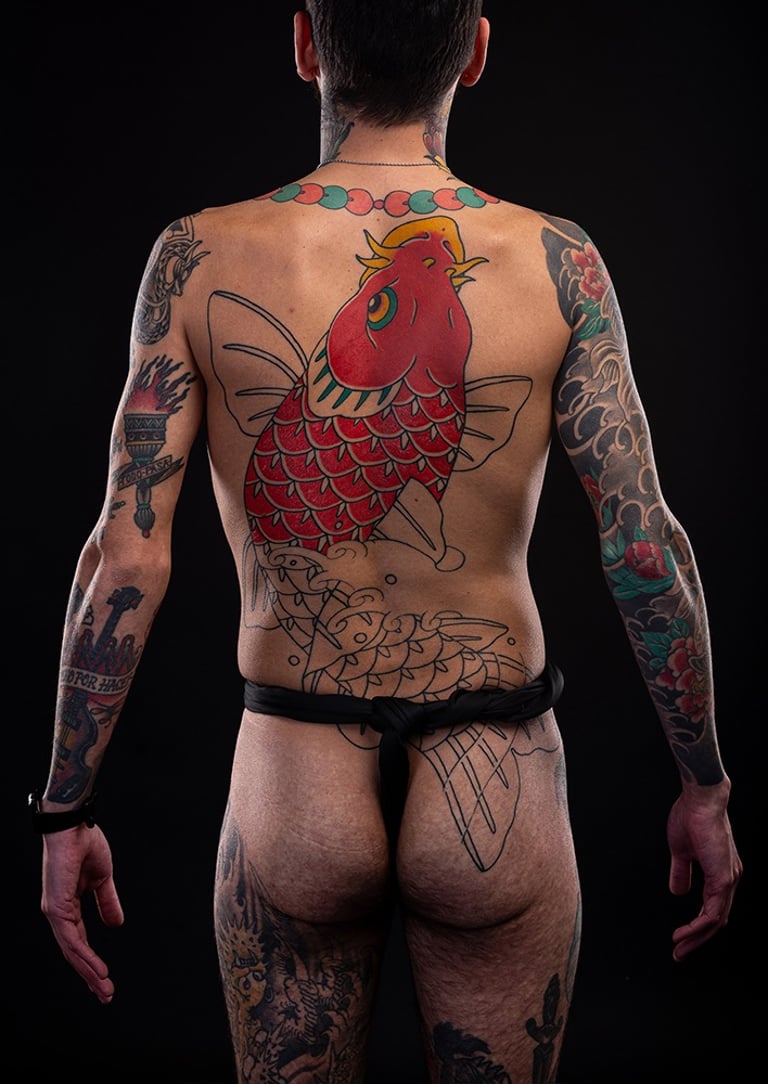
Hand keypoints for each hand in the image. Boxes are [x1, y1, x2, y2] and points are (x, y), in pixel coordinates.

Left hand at [41, 823, 123, 1002]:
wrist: (74, 826)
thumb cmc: (85, 844)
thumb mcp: (102, 878)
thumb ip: (107, 902)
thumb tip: (116, 924)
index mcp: (66, 905)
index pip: (78, 941)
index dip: (91, 961)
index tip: (104, 979)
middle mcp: (57, 913)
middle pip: (73, 953)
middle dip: (90, 976)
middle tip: (105, 996)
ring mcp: (55, 912)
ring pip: (72, 952)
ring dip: (89, 973)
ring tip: (105, 990)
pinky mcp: (57, 909)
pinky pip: (72, 940)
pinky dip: (85, 958)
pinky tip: (97, 971)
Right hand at [666, 778, 741, 960]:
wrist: (700, 799)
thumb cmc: (690, 817)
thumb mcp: (680, 850)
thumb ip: (681, 872)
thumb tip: (677, 892)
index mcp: (720, 872)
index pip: (712, 909)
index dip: (696, 926)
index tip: (679, 938)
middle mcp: (729, 879)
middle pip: (716, 921)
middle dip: (697, 939)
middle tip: (679, 953)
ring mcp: (728, 880)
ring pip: (716, 921)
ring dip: (696, 937)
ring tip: (679, 948)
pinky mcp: (723, 879)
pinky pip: (713, 913)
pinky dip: (698, 926)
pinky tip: (685, 933)